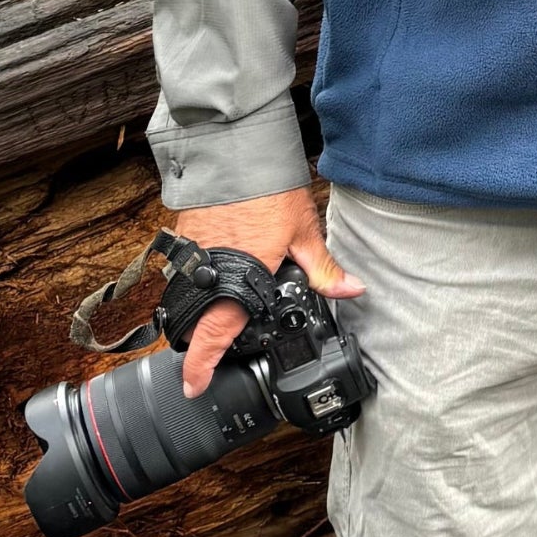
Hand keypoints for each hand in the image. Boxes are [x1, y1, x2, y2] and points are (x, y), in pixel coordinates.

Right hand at [173, 188, 361, 397]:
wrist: (235, 150)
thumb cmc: (270, 191)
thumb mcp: (304, 231)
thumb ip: (324, 268)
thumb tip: (352, 290)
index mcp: (239, 279)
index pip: (214, 334)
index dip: (201, 364)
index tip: (194, 386)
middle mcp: (209, 272)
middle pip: (194, 321)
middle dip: (199, 342)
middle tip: (209, 356)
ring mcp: (192, 254)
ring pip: (186, 297)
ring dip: (197, 310)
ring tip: (214, 318)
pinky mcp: (184, 236)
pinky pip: (186, 270)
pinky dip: (197, 279)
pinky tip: (216, 275)